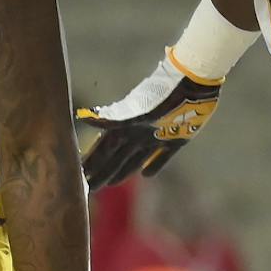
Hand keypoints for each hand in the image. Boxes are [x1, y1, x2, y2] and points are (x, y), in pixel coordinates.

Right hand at [74, 55, 222, 190]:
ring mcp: (156, 136)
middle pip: (116, 157)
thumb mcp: (136, 110)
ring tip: (112, 183)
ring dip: (123, 170)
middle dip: (103, 171)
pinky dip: (154, 165)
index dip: (92, 163)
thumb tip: (82, 117)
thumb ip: (111, 118)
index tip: (79, 177)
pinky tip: (147, 175)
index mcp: (125, 127)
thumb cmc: (162, 95)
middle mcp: (137, 132)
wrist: (192, 83)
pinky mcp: (176, 139)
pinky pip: (161, 156)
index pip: (103, 150)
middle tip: (92, 187)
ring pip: (134, 158)